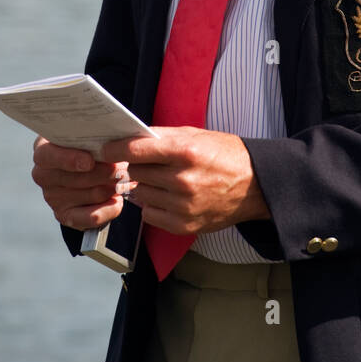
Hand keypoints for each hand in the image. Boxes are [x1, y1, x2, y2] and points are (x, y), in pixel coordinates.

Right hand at [31, 136, 132, 231]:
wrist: (91, 172)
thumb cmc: (90, 147)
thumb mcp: (90, 138)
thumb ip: (96, 139)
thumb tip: (114, 146)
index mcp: (44, 149)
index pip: (48, 155)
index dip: (69, 159)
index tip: (89, 161)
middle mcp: (43, 174)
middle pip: (76, 178)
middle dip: (105, 173)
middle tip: (123, 169)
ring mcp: (52, 197)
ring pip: (91, 194)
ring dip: (112, 187)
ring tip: (124, 179)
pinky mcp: (65, 216)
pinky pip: (91, 217)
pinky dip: (109, 209)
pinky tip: (118, 200)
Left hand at [98, 127, 271, 236]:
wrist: (255, 185)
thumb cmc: (225, 154)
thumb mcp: (196, 135)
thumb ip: (163, 137)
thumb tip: (130, 137)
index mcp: (186, 152)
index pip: (137, 151)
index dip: (116, 149)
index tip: (105, 148)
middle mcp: (183, 180)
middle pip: (136, 173)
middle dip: (136, 166)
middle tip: (146, 162)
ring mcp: (183, 206)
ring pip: (141, 194)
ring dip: (145, 185)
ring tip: (164, 178)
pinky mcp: (184, 226)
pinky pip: (150, 214)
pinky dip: (153, 204)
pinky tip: (169, 196)